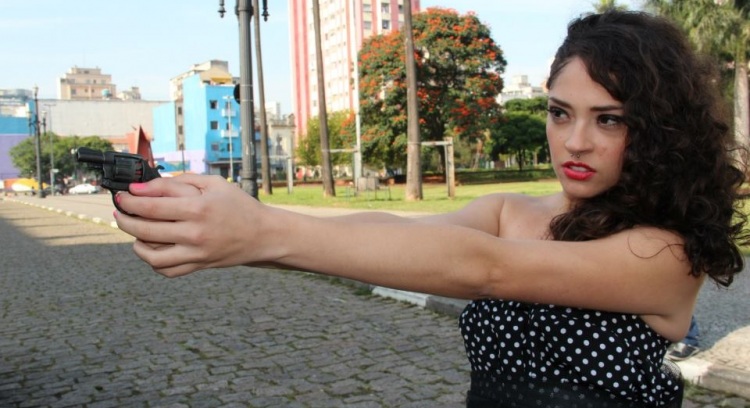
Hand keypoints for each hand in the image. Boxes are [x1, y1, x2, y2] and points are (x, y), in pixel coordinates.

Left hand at [115, 174, 269, 276]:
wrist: (262, 234)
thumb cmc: (238, 205)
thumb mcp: (213, 184)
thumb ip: (179, 182)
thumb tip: (145, 187)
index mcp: (198, 209)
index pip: (152, 206)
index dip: (131, 199)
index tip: (124, 194)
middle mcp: (195, 233)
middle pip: (145, 230)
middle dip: (125, 219)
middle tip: (121, 210)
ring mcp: (196, 253)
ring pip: (151, 256)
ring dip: (135, 243)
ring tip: (132, 231)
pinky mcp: (198, 266)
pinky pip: (166, 270)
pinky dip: (152, 261)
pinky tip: (150, 248)